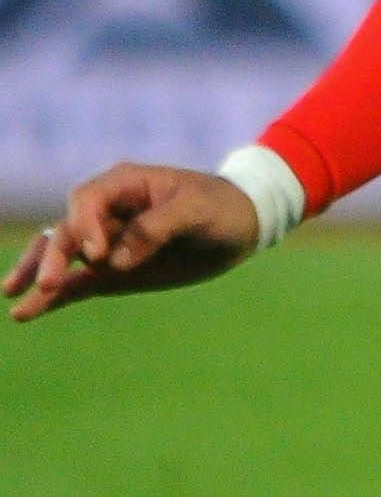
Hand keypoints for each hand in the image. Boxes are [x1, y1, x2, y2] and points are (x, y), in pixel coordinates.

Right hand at [8, 165, 262, 321]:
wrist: (243, 223)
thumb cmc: (222, 206)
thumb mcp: (198, 210)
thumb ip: (157, 228)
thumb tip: (115, 260)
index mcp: (124, 184)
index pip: (87, 201)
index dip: (85, 225)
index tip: (98, 252)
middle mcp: (106, 212)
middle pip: (67, 230)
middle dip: (54, 256)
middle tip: (49, 283)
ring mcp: (105, 242)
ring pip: (61, 255)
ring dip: (38, 273)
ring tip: (14, 296)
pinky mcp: (111, 270)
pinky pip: (76, 282)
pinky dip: (52, 297)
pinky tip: (25, 312)